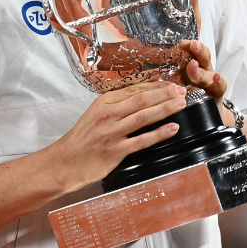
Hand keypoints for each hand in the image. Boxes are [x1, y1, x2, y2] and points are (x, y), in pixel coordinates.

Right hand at [51, 81, 187, 191]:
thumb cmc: (81, 139)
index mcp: (103, 103)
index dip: (156, 86)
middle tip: (182, 91)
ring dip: (165, 109)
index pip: (134, 89)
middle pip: (141, 100)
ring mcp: (112, 133)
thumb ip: (116, 105)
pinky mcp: (115, 151)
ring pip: (144, 117)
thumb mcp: (95, 114)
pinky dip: (159, 133)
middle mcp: (108, 115)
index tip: (171, 85)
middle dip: (165, 94)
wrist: (64, 163)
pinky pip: (142, 140)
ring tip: (181, 104)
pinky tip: (172, 128)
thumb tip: (142, 96)